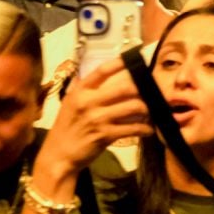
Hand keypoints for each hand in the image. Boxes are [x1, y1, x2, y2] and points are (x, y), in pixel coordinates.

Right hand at [34, 58, 150, 182]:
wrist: (59, 155)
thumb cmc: (67, 127)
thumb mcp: (70, 104)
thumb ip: (85, 89)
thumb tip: (101, 73)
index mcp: (80, 91)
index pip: (102, 71)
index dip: (120, 63)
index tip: (134, 58)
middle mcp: (89, 102)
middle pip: (125, 88)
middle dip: (143, 88)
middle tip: (155, 90)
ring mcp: (97, 119)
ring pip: (133, 107)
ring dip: (148, 109)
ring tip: (154, 111)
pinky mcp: (105, 135)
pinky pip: (132, 129)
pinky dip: (144, 129)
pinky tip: (148, 130)